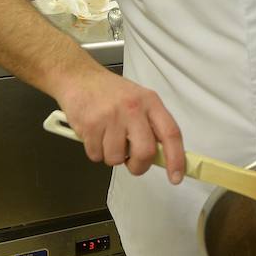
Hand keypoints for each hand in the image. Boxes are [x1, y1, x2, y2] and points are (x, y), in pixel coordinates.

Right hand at [55, 66, 184, 183]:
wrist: (79, 77)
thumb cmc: (111, 92)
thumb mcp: (139, 100)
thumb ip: (151, 124)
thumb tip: (162, 156)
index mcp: (151, 102)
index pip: (171, 133)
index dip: (176, 159)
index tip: (176, 177)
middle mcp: (133, 109)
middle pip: (145, 152)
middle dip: (138, 166)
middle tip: (131, 162)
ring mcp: (111, 117)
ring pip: (116, 158)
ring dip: (112, 157)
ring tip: (108, 138)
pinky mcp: (90, 125)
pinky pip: (96, 155)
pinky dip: (95, 152)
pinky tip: (94, 134)